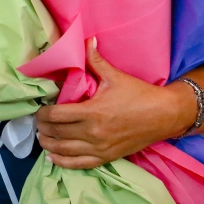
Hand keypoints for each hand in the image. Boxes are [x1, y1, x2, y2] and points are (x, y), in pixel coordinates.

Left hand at [36, 39, 199, 168]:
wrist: (166, 115)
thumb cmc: (140, 94)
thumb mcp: (115, 76)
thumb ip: (95, 60)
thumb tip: (86, 39)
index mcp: (93, 112)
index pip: (56, 116)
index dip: (42, 114)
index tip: (38, 110)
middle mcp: (93, 133)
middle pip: (57, 134)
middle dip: (43, 128)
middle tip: (38, 123)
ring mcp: (100, 148)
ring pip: (64, 151)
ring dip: (48, 145)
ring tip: (42, 137)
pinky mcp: (107, 157)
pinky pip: (79, 164)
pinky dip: (62, 162)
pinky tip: (53, 157)